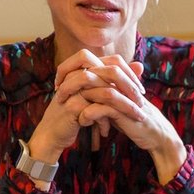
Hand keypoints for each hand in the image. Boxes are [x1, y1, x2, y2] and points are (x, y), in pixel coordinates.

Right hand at [28, 50, 145, 157]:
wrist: (52, 132)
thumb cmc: (77, 112)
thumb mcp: (98, 94)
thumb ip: (116, 79)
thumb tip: (140, 64)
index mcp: (85, 68)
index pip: (114, 61)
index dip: (130, 73)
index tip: (140, 91)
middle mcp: (79, 74)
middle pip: (112, 71)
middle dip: (131, 87)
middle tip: (141, 102)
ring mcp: (74, 89)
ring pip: (108, 93)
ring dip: (125, 106)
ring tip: (136, 116)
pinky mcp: (73, 106)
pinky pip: (97, 111)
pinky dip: (106, 121)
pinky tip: (108, 131)